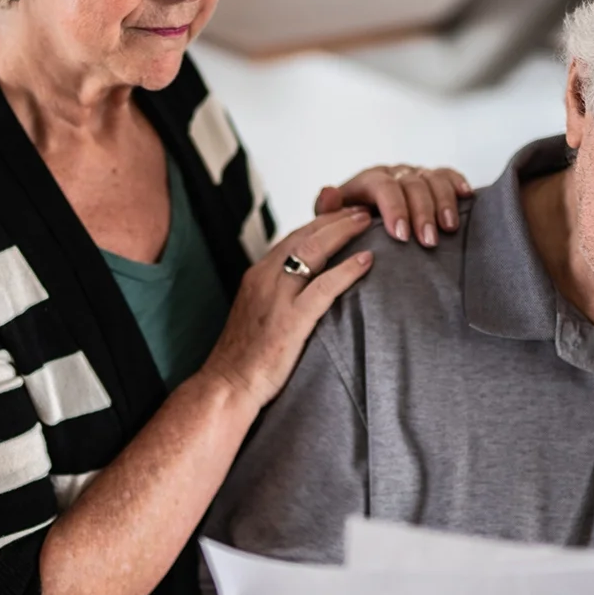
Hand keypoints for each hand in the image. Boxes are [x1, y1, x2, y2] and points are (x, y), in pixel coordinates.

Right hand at [197, 208, 375, 413]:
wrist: (226, 387)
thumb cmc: (246, 359)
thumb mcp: (260, 317)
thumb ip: (280, 296)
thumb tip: (305, 289)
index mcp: (257, 275)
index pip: (293, 236)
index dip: (321, 221)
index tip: (345, 212)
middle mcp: (263, 278)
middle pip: (304, 235)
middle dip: (335, 217)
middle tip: (362, 207)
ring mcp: (275, 297)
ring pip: (312, 250)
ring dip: (342, 231)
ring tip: (367, 221)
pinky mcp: (289, 321)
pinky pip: (323, 287)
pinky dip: (347, 269)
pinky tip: (367, 260)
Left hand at [316, 164, 472, 248]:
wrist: (362, 225)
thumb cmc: (348, 228)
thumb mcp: (331, 223)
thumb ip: (327, 211)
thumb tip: (329, 193)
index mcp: (368, 180)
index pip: (383, 187)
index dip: (394, 208)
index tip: (401, 236)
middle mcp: (394, 174)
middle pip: (413, 184)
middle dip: (422, 213)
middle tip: (428, 242)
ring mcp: (415, 175)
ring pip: (433, 179)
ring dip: (443, 203)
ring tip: (449, 228)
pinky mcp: (432, 181)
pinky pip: (447, 175)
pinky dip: (458, 183)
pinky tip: (466, 196)